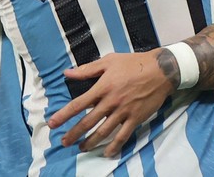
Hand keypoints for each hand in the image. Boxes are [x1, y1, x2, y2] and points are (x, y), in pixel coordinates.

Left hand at [48, 50, 175, 156]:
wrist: (161, 70)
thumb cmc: (134, 63)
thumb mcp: (109, 61)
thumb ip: (87, 69)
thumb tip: (67, 73)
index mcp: (103, 87)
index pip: (78, 104)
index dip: (64, 115)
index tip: (52, 124)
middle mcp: (111, 101)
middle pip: (88, 122)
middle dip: (74, 133)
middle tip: (64, 142)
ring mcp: (123, 112)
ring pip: (103, 131)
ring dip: (90, 142)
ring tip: (81, 148)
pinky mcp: (135, 118)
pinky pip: (123, 136)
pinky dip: (114, 146)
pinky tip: (107, 153)